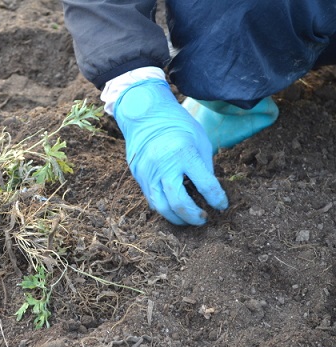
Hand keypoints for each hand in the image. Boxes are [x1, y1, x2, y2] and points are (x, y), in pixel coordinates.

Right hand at [113, 79, 227, 224]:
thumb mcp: (199, 141)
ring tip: (188, 219)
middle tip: (204, 219)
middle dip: (194, 217)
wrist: (145, 114)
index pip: (206, 186)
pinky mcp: (138, 176)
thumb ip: (204, 168)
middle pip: (179, 203)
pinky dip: (165, 207)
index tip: (222, 206)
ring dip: (177, 218)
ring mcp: (148, 172)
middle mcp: (163, 165)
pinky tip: (174, 207)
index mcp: (184, 153)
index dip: (217, 200)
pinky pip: (152, 199)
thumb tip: (208, 194)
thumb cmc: (177, 125)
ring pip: (162, 207)